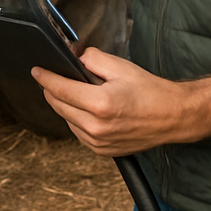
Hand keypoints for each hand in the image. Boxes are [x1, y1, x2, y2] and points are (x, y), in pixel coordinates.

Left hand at [31, 48, 186, 155]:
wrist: (173, 116)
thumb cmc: (150, 91)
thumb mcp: (119, 66)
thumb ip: (91, 59)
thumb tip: (72, 58)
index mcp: (100, 105)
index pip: (60, 89)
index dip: (45, 77)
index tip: (37, 70)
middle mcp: (97, 127)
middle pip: (58, 105)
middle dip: (52, 89)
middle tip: (53, 77)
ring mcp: (99, 142)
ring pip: (66, 119)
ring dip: (65, 105)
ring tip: (76, 92)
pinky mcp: (102, 151)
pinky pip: (77, 132)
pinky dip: (76, 118)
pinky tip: (86, 108)